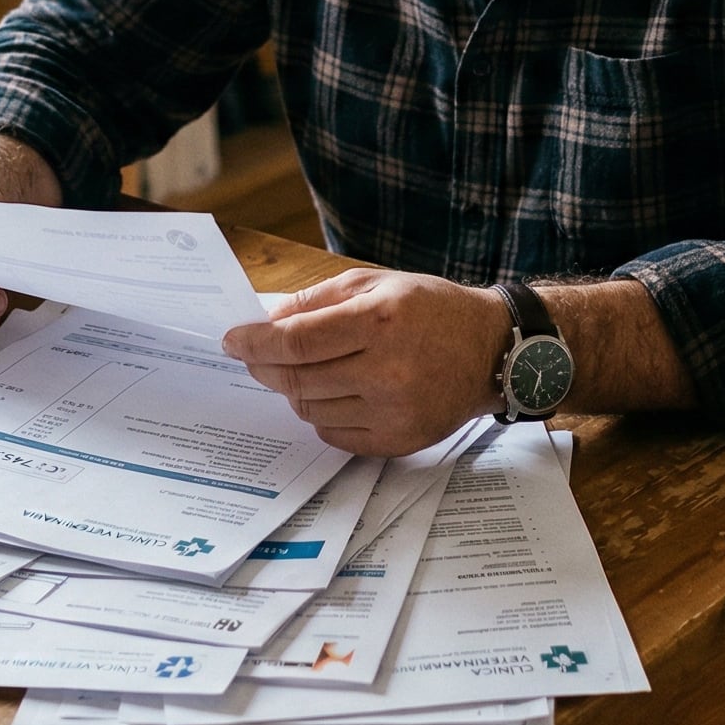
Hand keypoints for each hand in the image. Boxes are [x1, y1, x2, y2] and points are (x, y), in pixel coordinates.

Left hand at [222, 269, 506, 455]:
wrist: (493, 351)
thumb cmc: (433, 310)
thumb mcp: (377, 283)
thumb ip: (317, 300)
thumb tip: (265, 318)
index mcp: (378, 321)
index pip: (294, 341)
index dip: (254, 343)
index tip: (232, 341)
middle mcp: (386, 371)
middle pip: (297, 380)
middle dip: (264, 368)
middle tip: (253, 358)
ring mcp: (393, 411)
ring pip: (311, 410)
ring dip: (294, 390)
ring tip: (301, 371)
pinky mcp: (398, 441)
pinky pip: (335, 435)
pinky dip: (321, 414)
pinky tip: (332, 393)